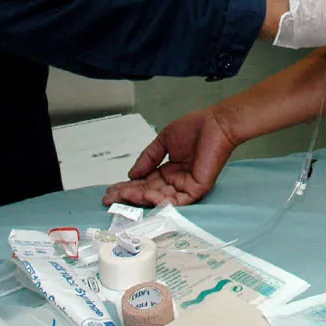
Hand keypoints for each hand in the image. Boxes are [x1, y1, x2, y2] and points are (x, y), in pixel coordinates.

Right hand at [102, 108, 236, 206]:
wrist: (215, 124)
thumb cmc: (195, 128)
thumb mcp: (163, 142)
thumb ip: (147, 158)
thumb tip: (131, 174)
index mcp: (168, 170)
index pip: (144, 182)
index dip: (127, 186)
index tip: (110, 191)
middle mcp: (176, 180)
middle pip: (147, 193)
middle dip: (128, 196)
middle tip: (110, 199)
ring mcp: (186, 186)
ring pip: (159, 198)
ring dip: (139, 198)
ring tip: (123, 196)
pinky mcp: (197, 189)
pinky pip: (177, 201)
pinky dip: (161, 201)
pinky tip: (146, 197)